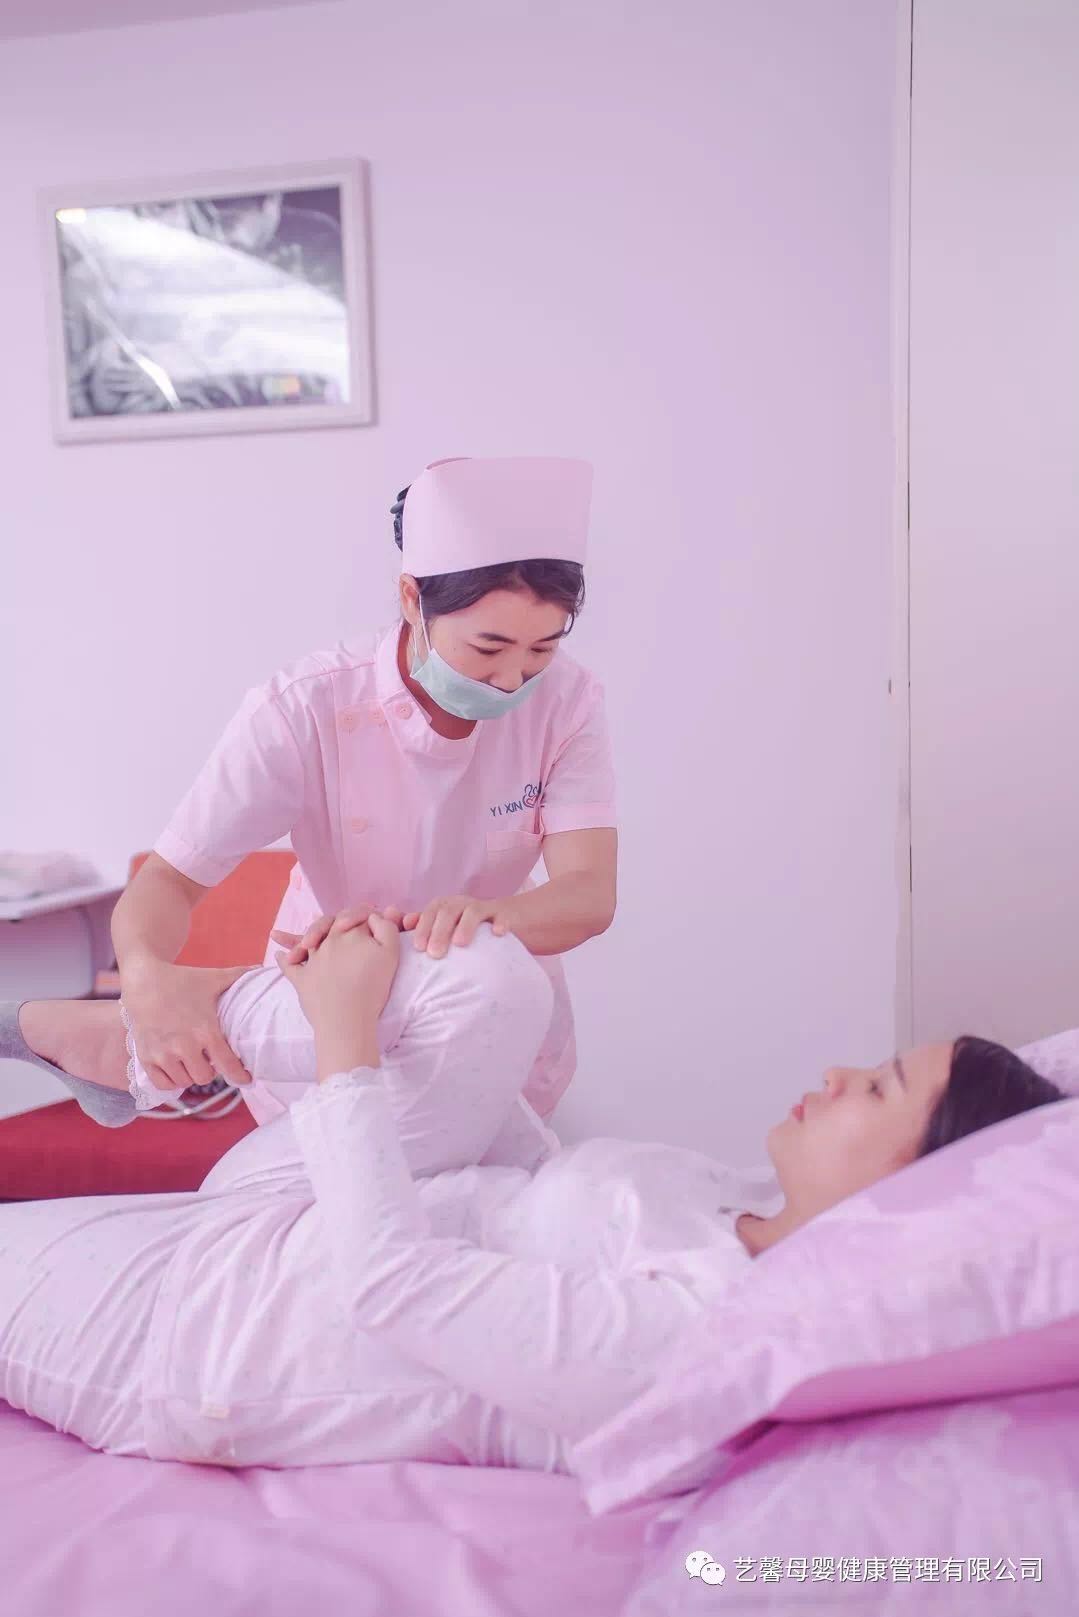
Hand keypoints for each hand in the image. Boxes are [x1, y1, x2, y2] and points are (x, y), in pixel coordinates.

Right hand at [118, 960, 258, 1091]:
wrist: (144, 980)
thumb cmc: (182, 979)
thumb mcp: (212, 978)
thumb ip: (238, 976)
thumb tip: (260, 967)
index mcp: (205, 1030)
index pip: (227, 1064)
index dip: (239, 1076)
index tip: (246, 1079)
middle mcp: (184, 1046)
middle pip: (204, 1078)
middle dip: (209, 1071)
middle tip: (208, 1061)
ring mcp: (163, 1054)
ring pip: (184, 1082)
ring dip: (190, 1075)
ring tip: (191, 1062)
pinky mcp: (146, 1057)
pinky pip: (163, 1084)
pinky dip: (171, 1081)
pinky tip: (175, 1070)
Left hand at [275, 911, 400, 1042]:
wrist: (347, 1019)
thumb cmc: (371, 988)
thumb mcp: (390, 954)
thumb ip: (386, 928)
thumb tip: (375, 915)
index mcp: (351, 933)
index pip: (357, 915)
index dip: (365, 915)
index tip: (372, 920)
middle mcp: (328, 941)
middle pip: (329, 924)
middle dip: (336, 922)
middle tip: (344, 925)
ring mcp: (312, 960)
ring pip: (307, 941)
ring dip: (305, 936)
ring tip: (308, 939)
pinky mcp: (301, 979)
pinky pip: (289, 967)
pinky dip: (284, 960)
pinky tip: (281, 956)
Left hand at [402, 895, 514, 956]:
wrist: (511, 918)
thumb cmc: (471, 928)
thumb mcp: (448, 927)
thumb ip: (426, 925)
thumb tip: (405, 923)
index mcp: (447, 907)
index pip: (430, 912)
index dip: (423, 927)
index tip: (418, 947)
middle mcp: (463, 904)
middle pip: (448, 911)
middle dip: (439, 931)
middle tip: (434, 954)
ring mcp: (485, 908)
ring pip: (473, 911)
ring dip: (465, 926)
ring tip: (460, 944)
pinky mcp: (506, 914)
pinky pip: (503, 916)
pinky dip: (501, 922)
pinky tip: (498, 933)